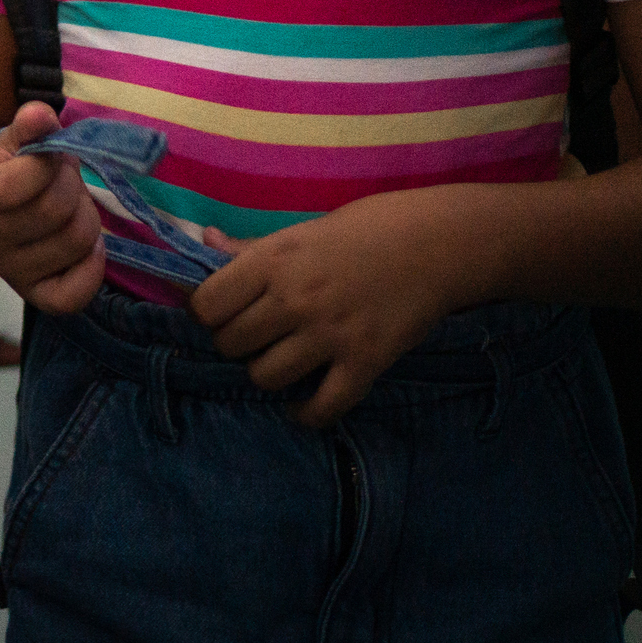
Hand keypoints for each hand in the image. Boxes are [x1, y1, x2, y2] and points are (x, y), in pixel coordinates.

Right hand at [0, 102, 105, 314]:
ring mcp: (8, 271)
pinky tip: (87, 247)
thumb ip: (30, 126)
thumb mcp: (16, 141)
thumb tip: (40, 114)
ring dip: (87, 217)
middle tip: (66, 181)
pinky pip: (75, 293)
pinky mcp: (35, 296)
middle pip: (54, 212)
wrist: (1, 213)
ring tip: (73, 208)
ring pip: (75, 242)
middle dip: (73, 187)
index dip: (48, 165)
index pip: (14, 185)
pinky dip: (92, 266)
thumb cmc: (14, 169)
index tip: (51, 156)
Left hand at [190, 189, 482, 427]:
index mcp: (272, 260)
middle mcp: (293, 299)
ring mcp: (329, 334)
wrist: (436, 244)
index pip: (207, 305)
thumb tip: (205, 243)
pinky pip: (321, 407)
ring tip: (280, 362)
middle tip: (254, 338)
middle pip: (231, 344)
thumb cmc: (365, 229)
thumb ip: (252, 248)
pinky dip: (306, 414)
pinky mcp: (364, 363)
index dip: (207, 315)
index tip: (221, 315)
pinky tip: (302, 405)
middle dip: (235, 344)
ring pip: (265, 376)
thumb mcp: (301, 230)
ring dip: (267, 374)